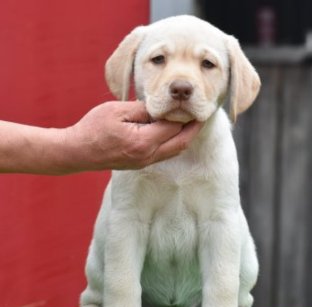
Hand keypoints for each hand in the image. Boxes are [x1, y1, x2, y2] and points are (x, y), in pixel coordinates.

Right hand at [64, 101, 203, 171]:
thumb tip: (161, 106)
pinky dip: (172, 142)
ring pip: (174, 150)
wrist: (78, 152)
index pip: (174, 127)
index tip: (194, 104)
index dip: (186, 115)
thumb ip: (142, 109)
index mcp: (143, 141)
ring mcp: (144, 162)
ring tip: (190, 122)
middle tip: (202, 115)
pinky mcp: (140, 164)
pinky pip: (164, 154)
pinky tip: (172, 131)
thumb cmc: (93, 128)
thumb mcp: (117, 110)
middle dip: (193, 129)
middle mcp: (147, 155)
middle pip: (180, 142)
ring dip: (184, 137)